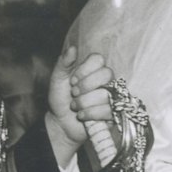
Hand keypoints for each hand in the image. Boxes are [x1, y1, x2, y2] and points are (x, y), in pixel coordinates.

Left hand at [45, 46, 113, 168]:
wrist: (61, 123)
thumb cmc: (61, 99)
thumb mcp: (58, 79)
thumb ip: (64, 63)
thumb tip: (72, 48)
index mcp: (93, 69)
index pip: (98, 59)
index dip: (85, 69)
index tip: (72, 80)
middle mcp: (105, 81)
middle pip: (106, 74)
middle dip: (85, 86)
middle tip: (73, 93)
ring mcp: (111, 96)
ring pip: (105, 94)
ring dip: (84, 102)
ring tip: (75, 106)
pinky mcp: (114, 112)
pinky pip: (108, 110)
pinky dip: (91, 114)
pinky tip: (82, 115)